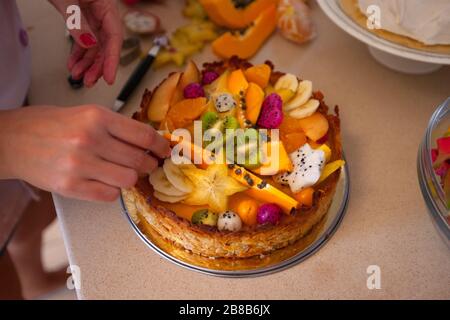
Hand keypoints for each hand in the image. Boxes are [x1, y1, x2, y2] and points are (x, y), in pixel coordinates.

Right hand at [0, 105, 169, 201]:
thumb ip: (115, 127)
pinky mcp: (70, 186)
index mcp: (97, 117)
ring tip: (123, 173)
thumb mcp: (85, 114)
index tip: (165, 151)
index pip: (143, 135)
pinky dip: (113, 191)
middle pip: (139, 160)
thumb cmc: (47, 124)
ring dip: (131, 179)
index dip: (160, 146)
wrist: (10, 140)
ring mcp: (80, 164)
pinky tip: (105, 182)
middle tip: (147, 164)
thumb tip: (146, 141)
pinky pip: (109, 195)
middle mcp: (90, 139)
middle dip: (149, 164)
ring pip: (128, 180)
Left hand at [50, 0, 122, 86]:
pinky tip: (73, 64)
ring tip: (77, 76)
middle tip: (89, 81)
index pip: (114, 37)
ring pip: (95, 46)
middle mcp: (102, 13)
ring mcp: (93, 17)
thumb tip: (89, 43)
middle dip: (97, 65)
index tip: (109, 77)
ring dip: (87, 63)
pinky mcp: (82, 20)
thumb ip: (77, 21)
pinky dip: (78, 54)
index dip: (112, 59)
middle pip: (106, 45)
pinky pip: (84, 40)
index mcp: (106, 5)